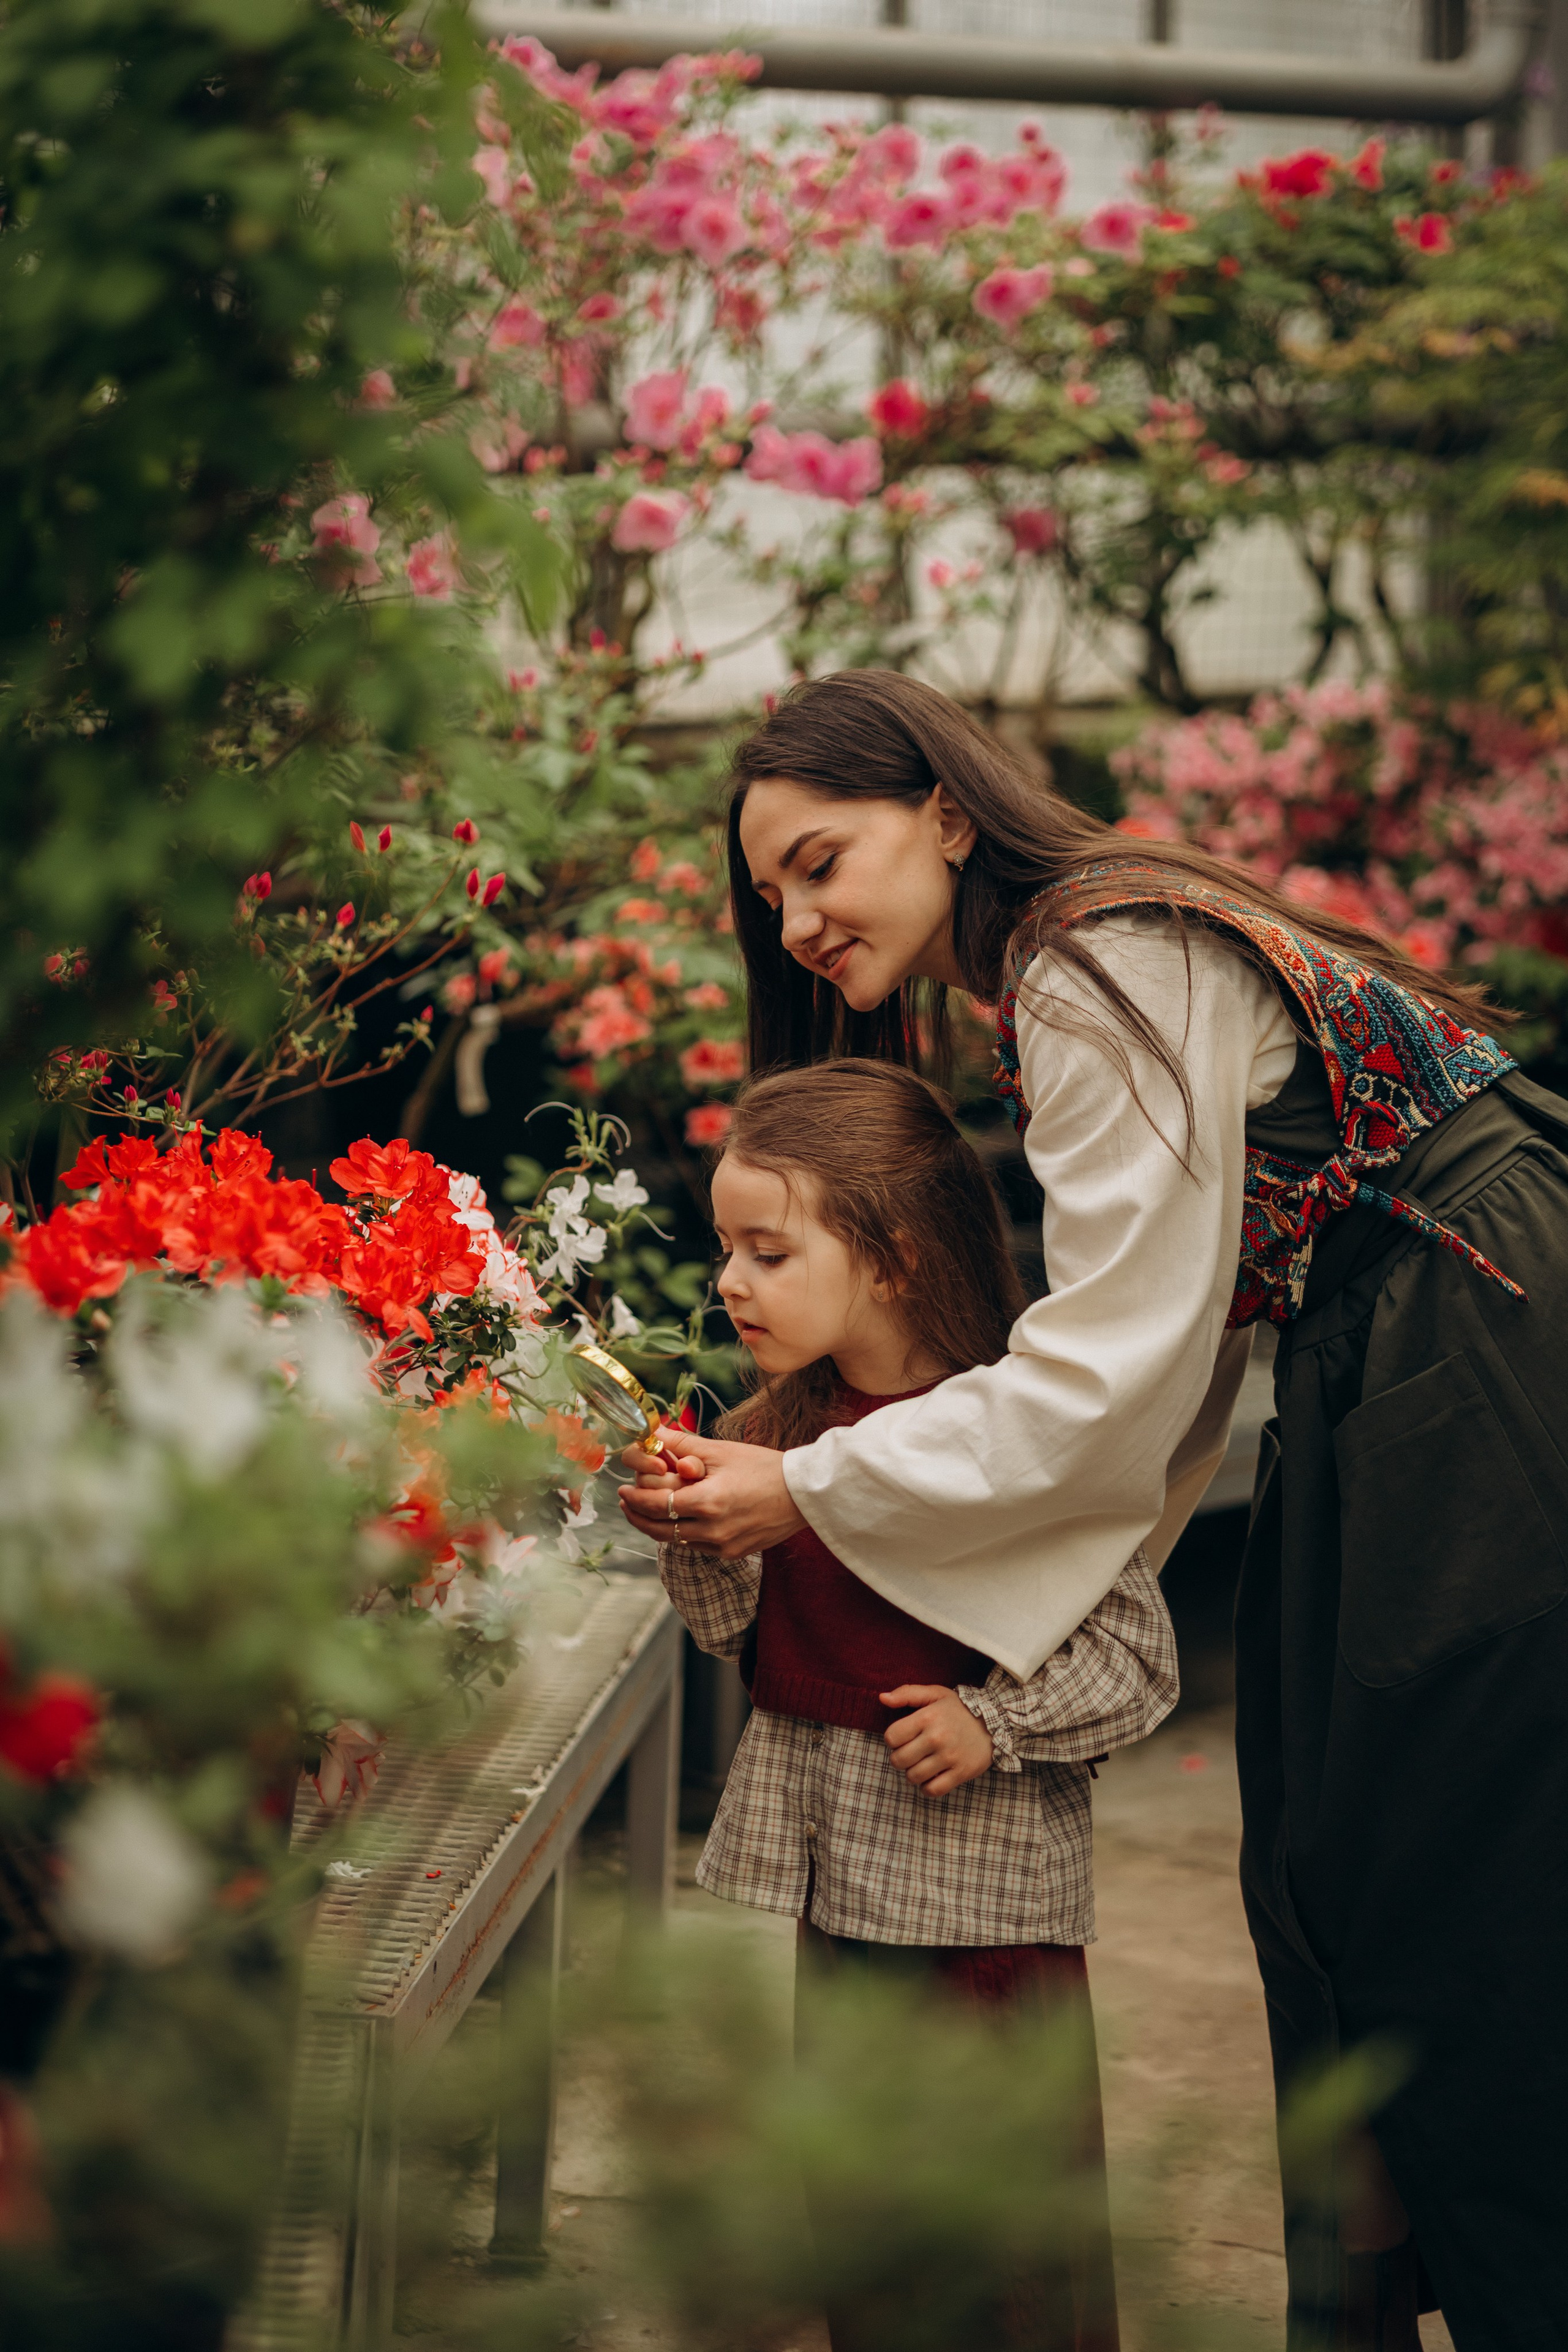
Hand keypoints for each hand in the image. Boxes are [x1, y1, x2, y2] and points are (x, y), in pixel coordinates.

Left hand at [617, 1427, 805, 1557]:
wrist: (804, 1493)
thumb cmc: (766, 1467)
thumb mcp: (722, 1451)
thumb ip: (683, 1445)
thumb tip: (653, 1433)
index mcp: (707, 1503)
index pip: (655, 1506)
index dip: (634, 1500)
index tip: (622, 1491)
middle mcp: (711, 1531)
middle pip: (659, 1530)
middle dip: (637, 1517)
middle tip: (626, 1503)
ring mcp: (722, 1546)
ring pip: (676, 1541)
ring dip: (657, 1527)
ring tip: (647, 1511)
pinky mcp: (733, 1554)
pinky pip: (697, 1547)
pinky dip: (683, 1534)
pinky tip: (679, 1520)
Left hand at [880, 1685, 993, 1798]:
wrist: (996, 1722)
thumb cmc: (959, 1709)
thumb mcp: (935, 1694)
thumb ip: (906, 1693)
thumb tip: (882, 1698)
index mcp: (928, 1716)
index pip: (891, 1737)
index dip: (893, 1739)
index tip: (903, 1737)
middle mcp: (937, 1737)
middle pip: (899, 1760)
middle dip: (900, 1758)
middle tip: (911, 1752)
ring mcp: (950, 1757)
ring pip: (913, 1777)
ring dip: (913, 1773)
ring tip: (922, 1763)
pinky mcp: (961, 1773)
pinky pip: (932, 1790)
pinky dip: (927, 1787)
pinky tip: (931, 1776)